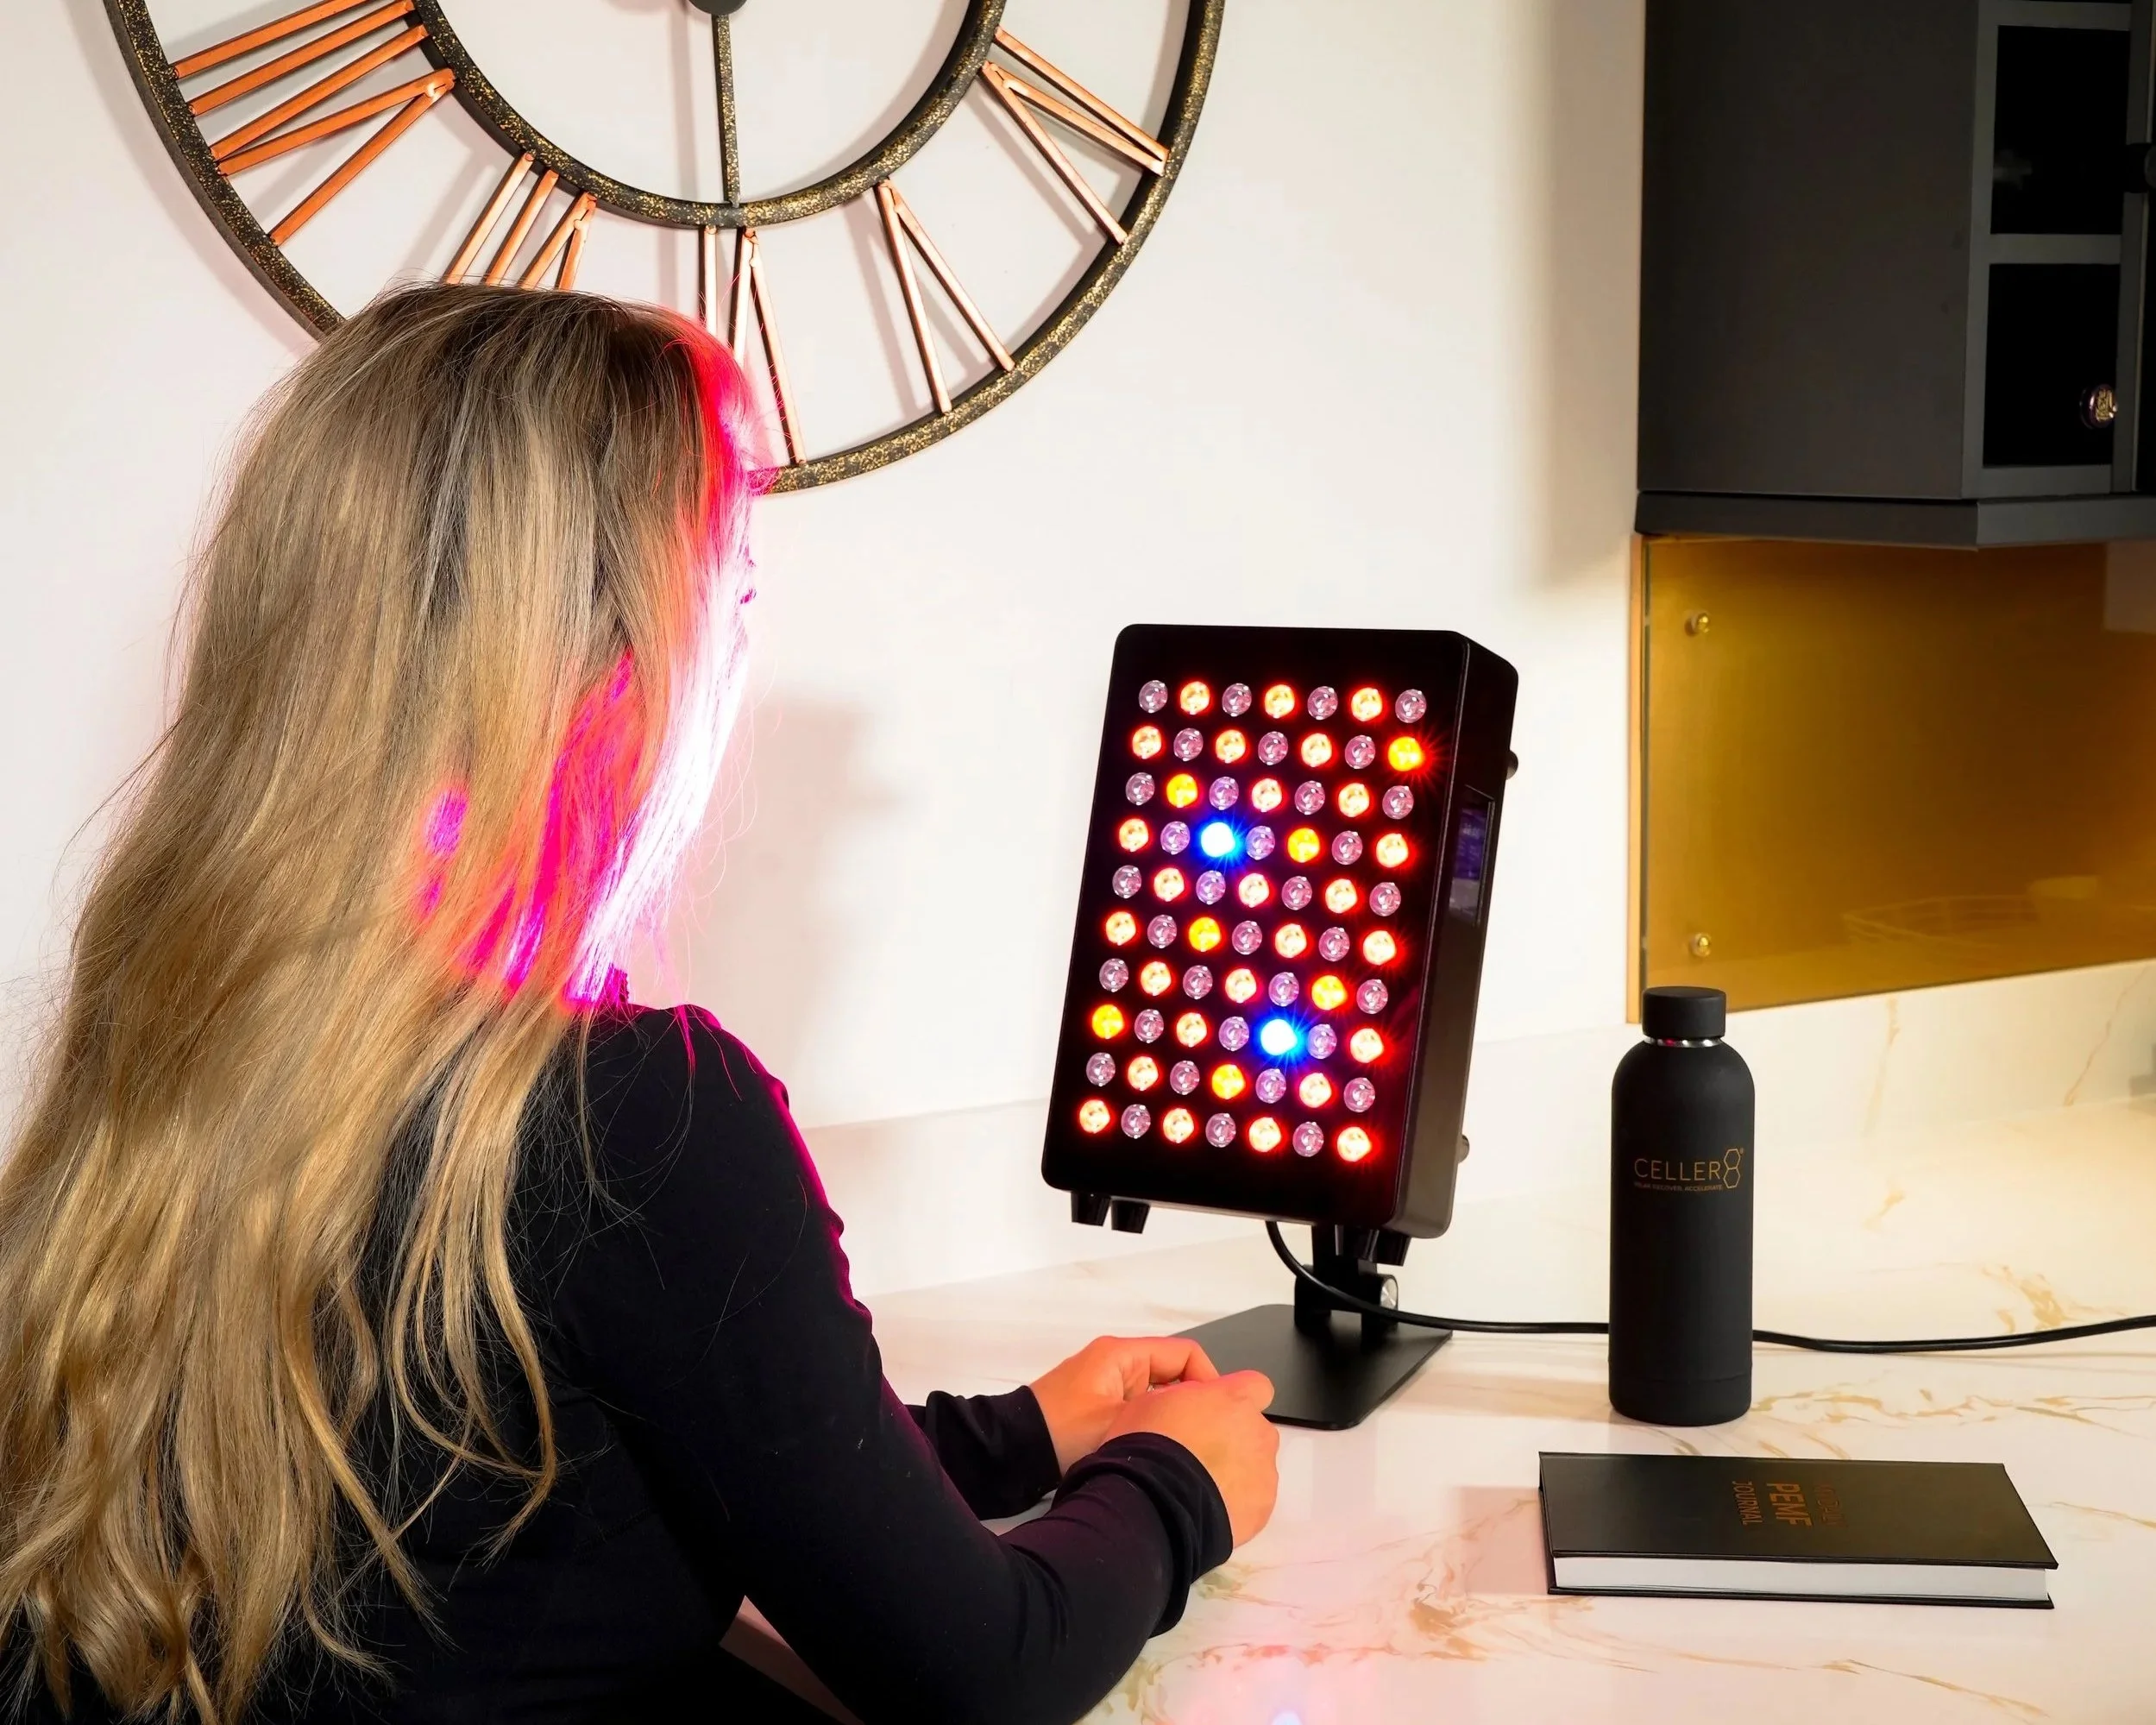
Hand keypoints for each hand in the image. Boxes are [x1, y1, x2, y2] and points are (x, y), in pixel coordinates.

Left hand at [1028, 1335, 1220, 1472]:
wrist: (1011, 1452)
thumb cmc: (1061, 1433)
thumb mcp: (1120, 1424)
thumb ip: (1166, 1416)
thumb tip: (1208, 1415)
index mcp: (1123, 1355)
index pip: (1186, 1355)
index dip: (1209, 1381)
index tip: (1220, 1414)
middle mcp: (1117, 1363)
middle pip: (1174, 1374)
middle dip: (1193, 1402)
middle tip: (1209, 1435)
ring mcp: (1107, 1385)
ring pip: (1158, 1395)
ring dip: (1172, 1416)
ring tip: (1188, 1446)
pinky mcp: (1099, 1408)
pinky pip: (1140, 1410)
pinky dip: (1152, 1426)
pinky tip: (1161, 1453)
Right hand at [1101, 1370, 1279, 1546]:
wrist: (1157, 1503)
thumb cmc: (1151, 1449)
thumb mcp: (1153, 1401)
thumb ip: (1185, 1395)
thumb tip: (1191, 1402)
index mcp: (1234, 1399)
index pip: (1255, 1385)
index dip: (1237, 1398)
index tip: (1217, 1411)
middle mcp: (1258, 1430)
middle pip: (1256, 1428)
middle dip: (1235, 1437)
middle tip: (1200, 1453)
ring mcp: (1264, 1470)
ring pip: (1256, 1464)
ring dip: (1236, 1471)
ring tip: (1200, 1484)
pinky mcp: (1263, 1505)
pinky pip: (1254, 1498)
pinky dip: (1237, 1501)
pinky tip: (1208, 1505)